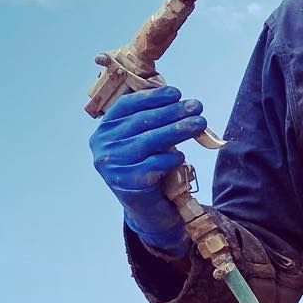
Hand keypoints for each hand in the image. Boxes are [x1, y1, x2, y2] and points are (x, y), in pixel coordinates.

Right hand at [89, 85, 208, 253]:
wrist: (146, 210)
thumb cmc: (148, 168)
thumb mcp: (147, 141)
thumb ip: (156, 122)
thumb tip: (183, 101)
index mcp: (104, 130)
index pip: (126, 106)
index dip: (152, 97)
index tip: (176, 92)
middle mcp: (103, 146)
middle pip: (141, 122)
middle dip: (173, 112)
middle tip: (197, 106)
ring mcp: (112, 166)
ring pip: (149, 142)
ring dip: (178, 130)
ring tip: (200, 124)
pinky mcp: (127, 183)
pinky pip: (153, 165)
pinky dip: (170, 159)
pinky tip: (182, 156)